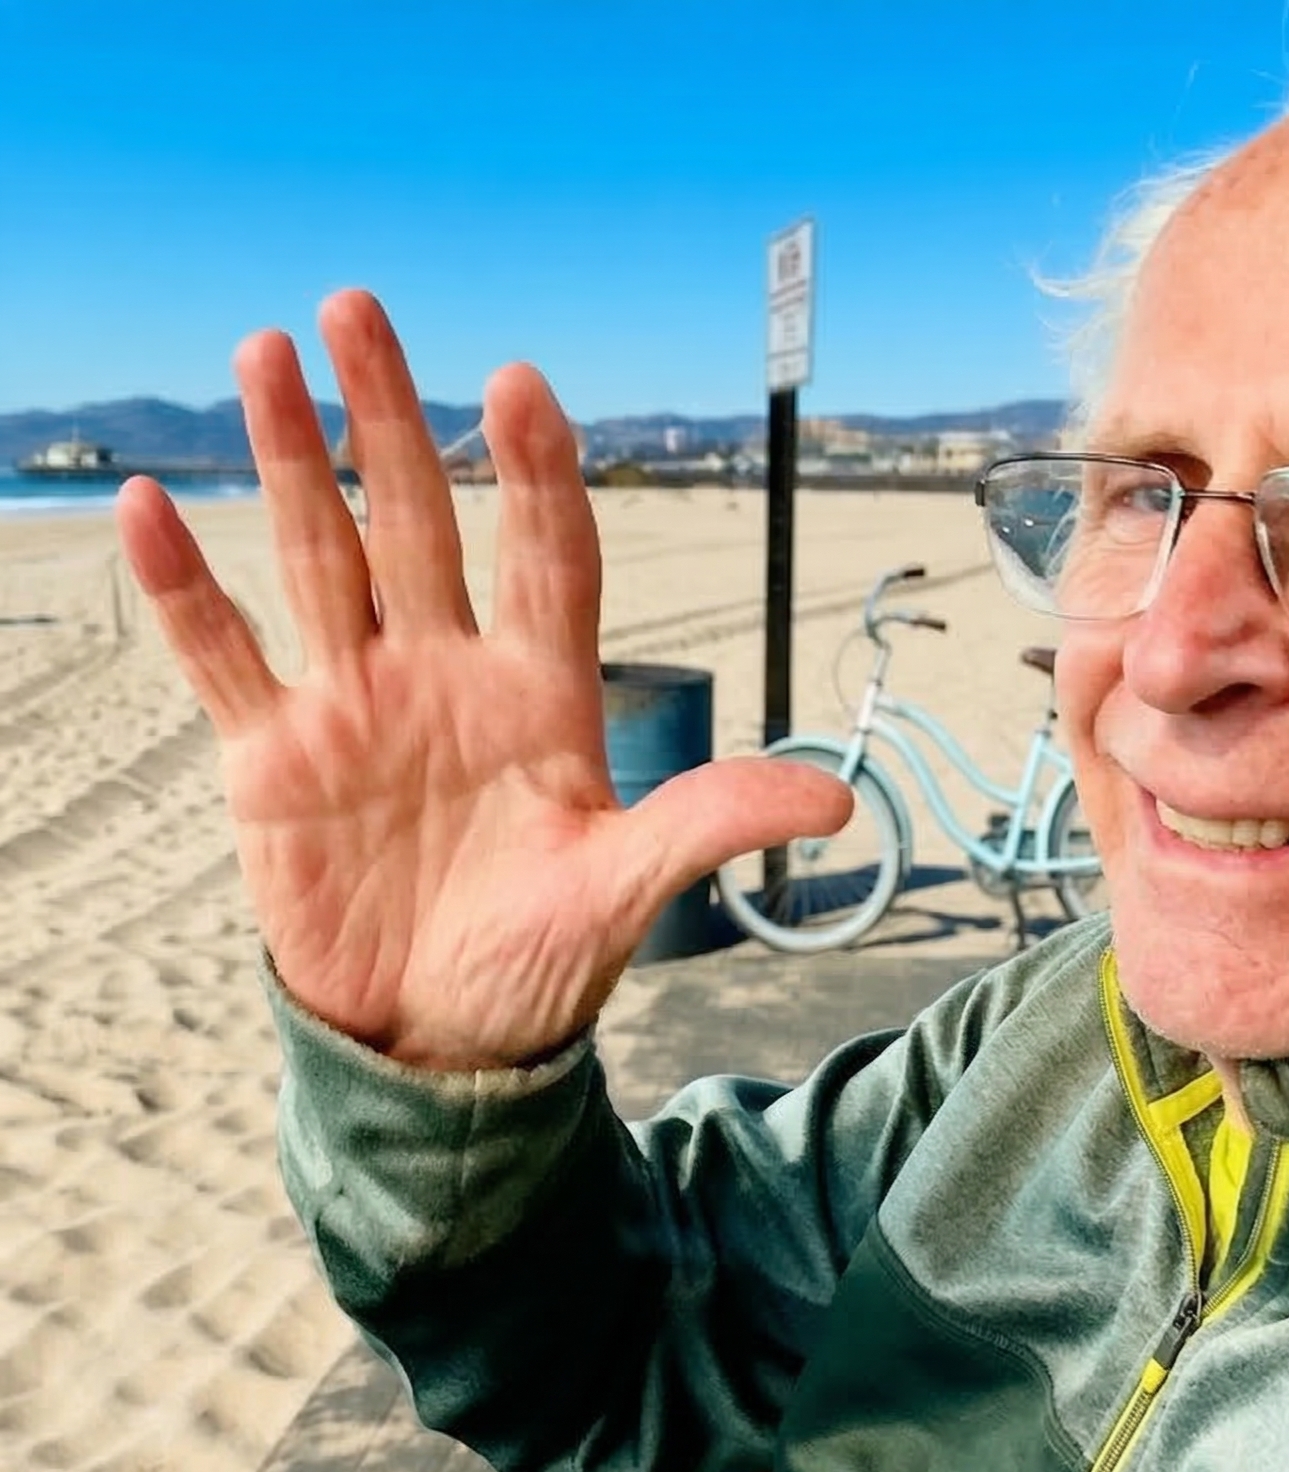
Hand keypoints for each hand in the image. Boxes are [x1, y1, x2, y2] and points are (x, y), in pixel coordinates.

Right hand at [116, 290, 849, 1068]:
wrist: (438, 1044)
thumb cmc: (537, 969)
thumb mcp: (623, 894)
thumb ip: (709, 827)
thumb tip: (839, 803)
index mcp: (541, 695)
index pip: (548, 557)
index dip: (536, 474)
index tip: (520, 386)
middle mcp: (447, 674)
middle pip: (417, 520)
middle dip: (388, 420)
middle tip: (359, 311)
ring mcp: (355, 704)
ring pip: (319, 556)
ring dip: (289, 461)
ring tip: (264, 354)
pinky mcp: (274, 754)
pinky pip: (224, 654)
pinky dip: (187, 589)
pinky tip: (151, 510)